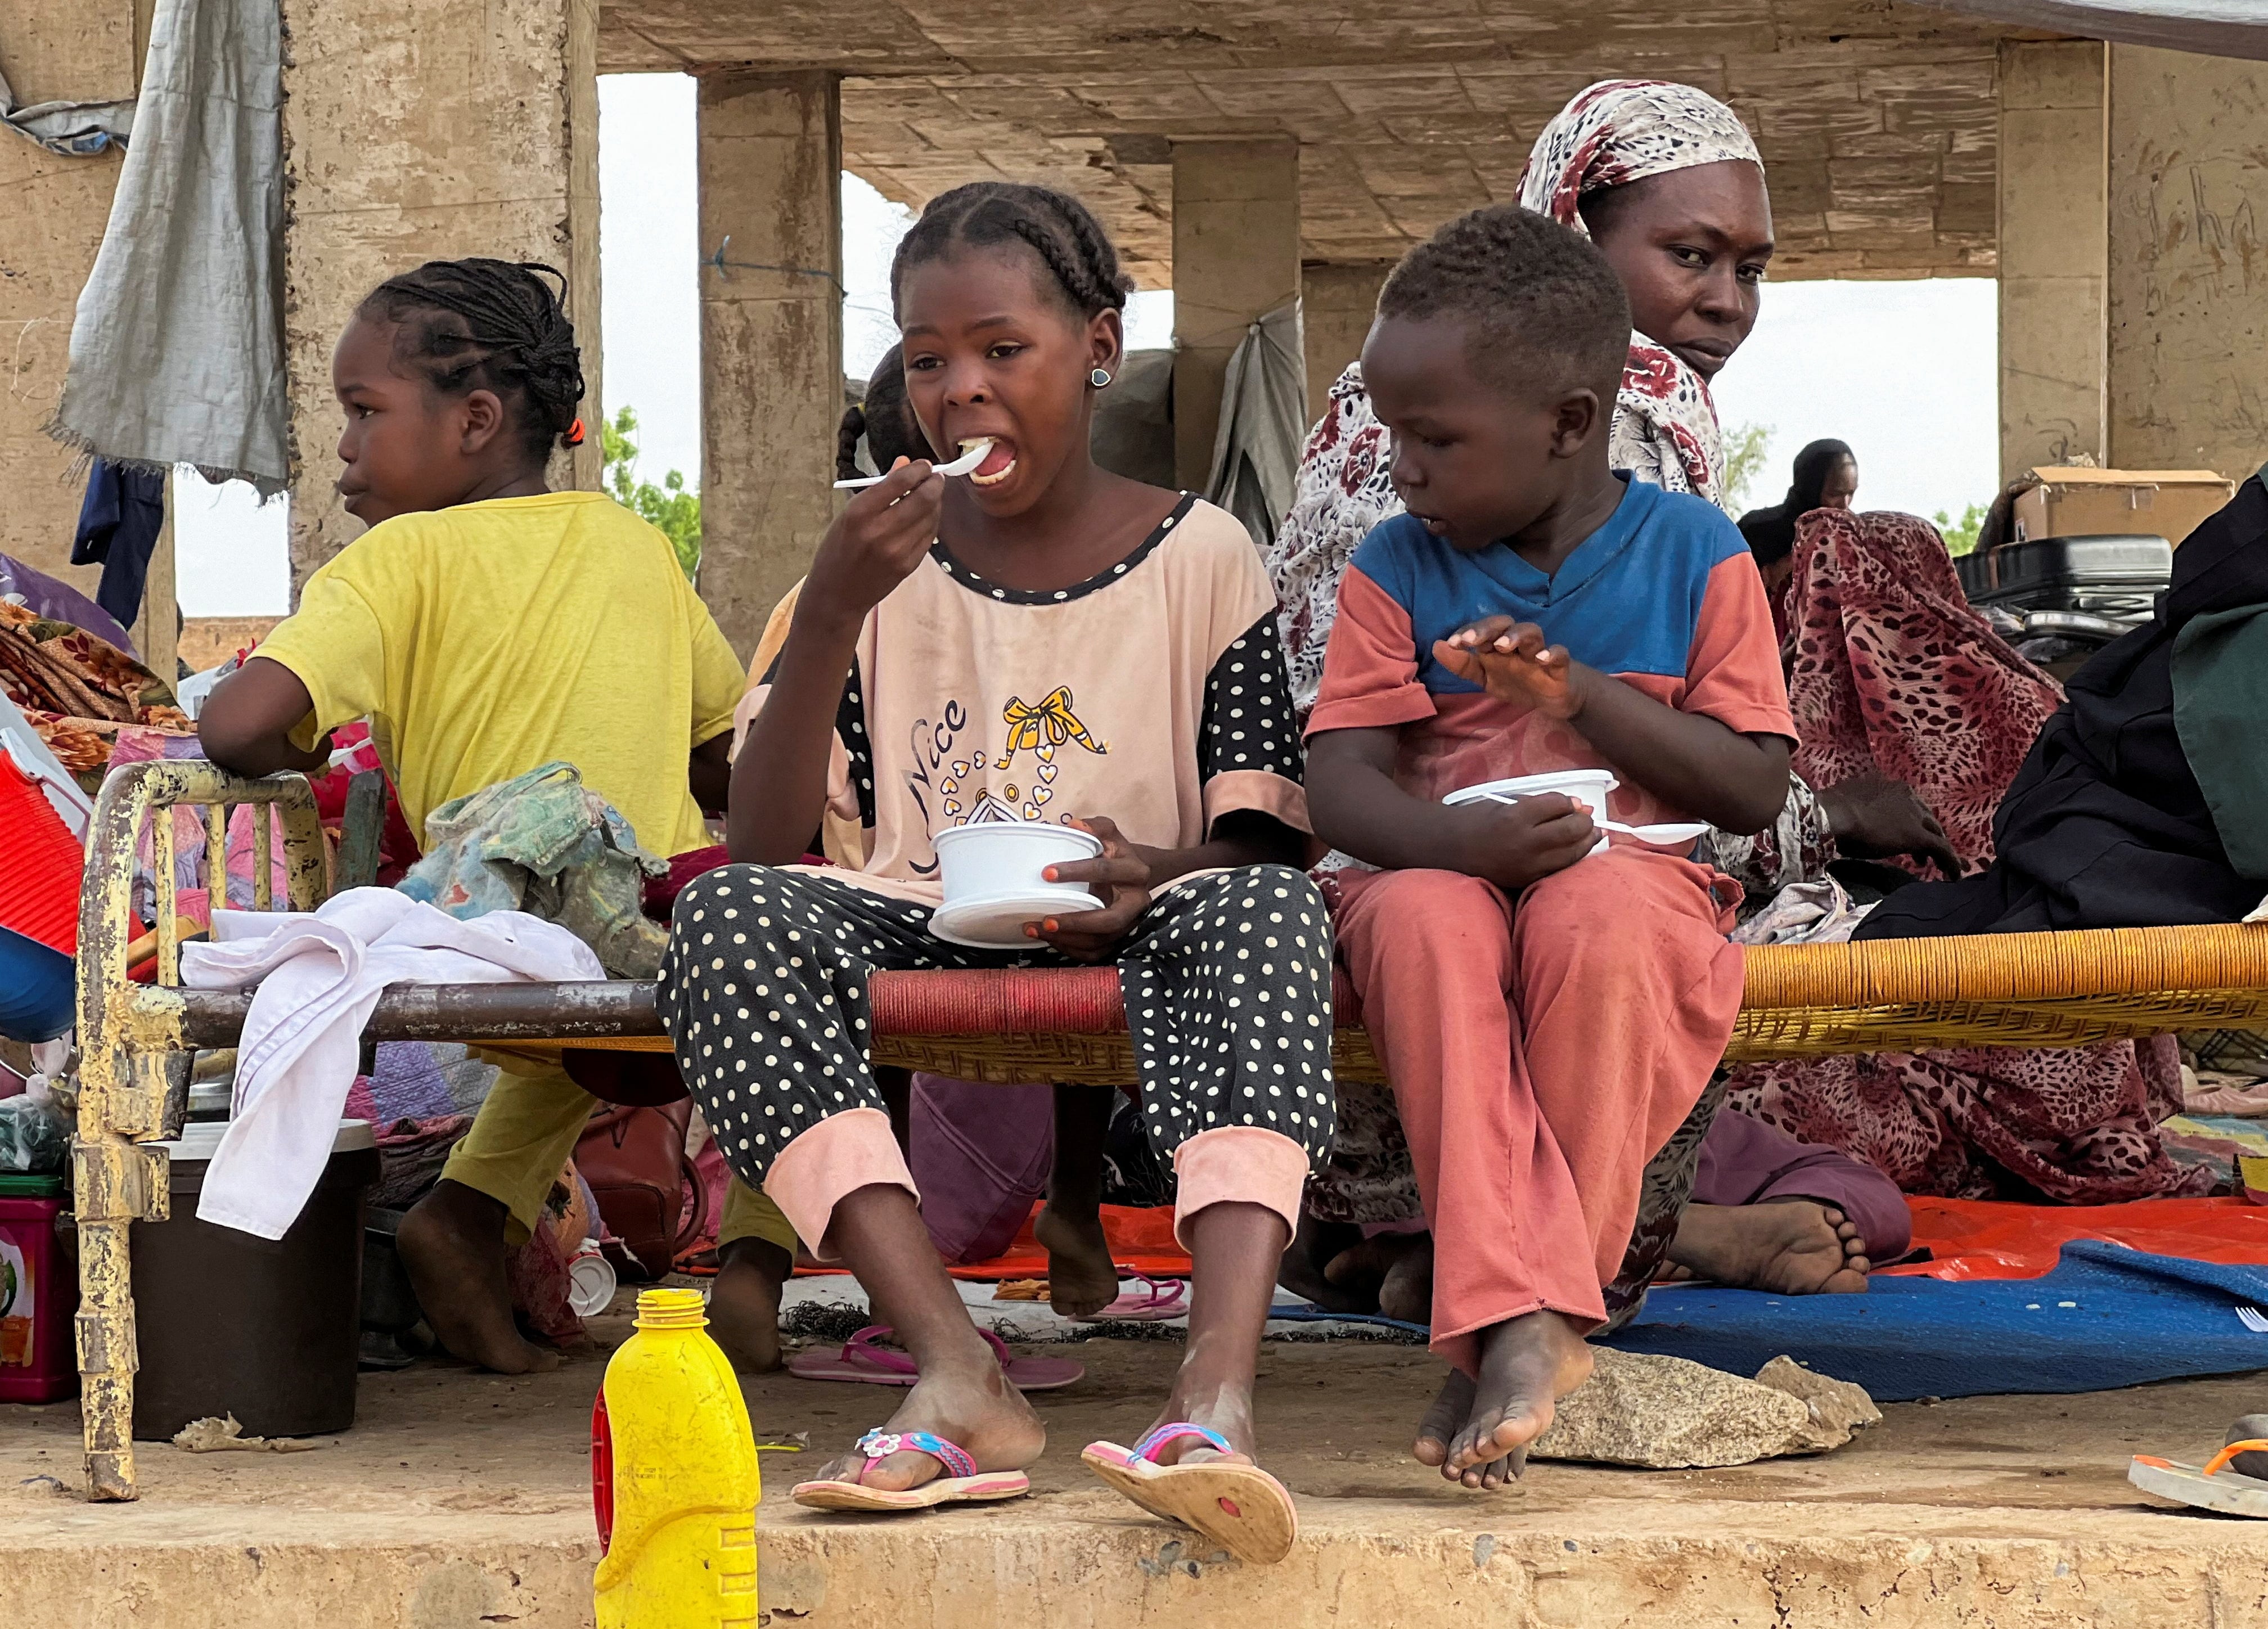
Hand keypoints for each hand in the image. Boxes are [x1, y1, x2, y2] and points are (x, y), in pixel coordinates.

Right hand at [802, 457, 944, 626]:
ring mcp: (897, 551)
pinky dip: (931, 522)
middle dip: (934, 482)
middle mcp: (880, 531)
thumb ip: (879, 489)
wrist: (837, 594)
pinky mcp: (909, 565)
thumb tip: (905, 463)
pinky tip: (926, 516)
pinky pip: (929, 536)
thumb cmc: (838, 549)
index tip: (924, 465)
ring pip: (931, 516)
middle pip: (923, 498)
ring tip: (930, 495)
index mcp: (859, 513)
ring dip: (935, 502)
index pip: (900, 481)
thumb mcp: (849, 514)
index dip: (918, 469)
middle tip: (935, 477)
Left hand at [1030, 815, 1151, 961]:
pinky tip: (1050, 940)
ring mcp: (1130, 924)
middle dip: (1076, 922)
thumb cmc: (1114, 852)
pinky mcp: (1120, 939)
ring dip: (1067, 939)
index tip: (1046, 874)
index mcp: (1135, 871)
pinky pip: (1096, 953)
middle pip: (1110, 920)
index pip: (1105, 871)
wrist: (1134, 874)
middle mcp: (1138, 901)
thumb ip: (1095, 826)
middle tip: (1045, 919)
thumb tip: (1073, 826)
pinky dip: (1072, 950)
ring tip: (1037, 929)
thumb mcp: (1109, 834)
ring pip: (1101, 941)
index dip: (1076, 872)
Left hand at [1432, 617, 1580, 719]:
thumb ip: (1461, 665)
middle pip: (1505, 624)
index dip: (1467, 632)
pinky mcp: (1560, 667)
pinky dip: (1552, 654)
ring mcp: (1538, 653)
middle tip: (1473, 640)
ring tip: (1503, 646)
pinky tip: (1541, 659)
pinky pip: (1560, 654)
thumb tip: (1436, 645)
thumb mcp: (1485, 677)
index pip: (1482, 630)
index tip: (1452, 643)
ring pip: (1532, 632)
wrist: (1554, 699)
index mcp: (1497, 646)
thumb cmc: (1517, 681)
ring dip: (1517, 636)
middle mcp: (1517, 645)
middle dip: (1488, 629)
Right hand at [1457, 792, 1596, 890]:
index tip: (1571, 803)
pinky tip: (1577, 851)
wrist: (1451, 848)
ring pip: (1572, 853)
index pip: (1559, 805)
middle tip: (1586, 819)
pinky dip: (1572, 858)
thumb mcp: (1506, 802)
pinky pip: (1560, 869)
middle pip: (1571, 830)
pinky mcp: (1527, 880)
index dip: (1569, 803)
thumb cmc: (1478, 819)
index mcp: (1517, 816)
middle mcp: (1525, 842)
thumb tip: (1579, 805)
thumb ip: (1541, 804)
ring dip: (1587, 841)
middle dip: (1584, 822)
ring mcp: (1527, 864)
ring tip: (1593, 834)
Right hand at [1816, 773, 1960, 877]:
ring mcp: (1914, 816)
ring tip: (1937, 866)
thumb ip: (1860, 808)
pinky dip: (1950, 862)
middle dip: (1928, 835)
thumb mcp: (1849, 804)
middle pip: (1926, 818)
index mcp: (1890, 787)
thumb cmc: (1830, 811)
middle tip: (1924, 854)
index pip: (1909, 806)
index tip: (1903, 834)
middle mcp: (1907, 796)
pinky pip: (1942, 849)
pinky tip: (1952, 876)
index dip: (1911, 821)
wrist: (1831, 816)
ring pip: (1937, 833)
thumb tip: (1854, 817)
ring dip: (1939, 849)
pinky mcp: (1918, 836)